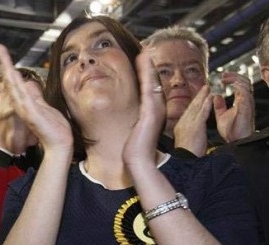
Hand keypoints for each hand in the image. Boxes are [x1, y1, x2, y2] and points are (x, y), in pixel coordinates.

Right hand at [0, 44, 72, 152]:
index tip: (4, 53)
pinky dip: (16, 84)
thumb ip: (37, 98)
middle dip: (5, 63)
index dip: (9, 67)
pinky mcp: (31, 113)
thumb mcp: (45, 108)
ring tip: (2, 55)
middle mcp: (22, 105)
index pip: (15, 81)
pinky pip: (22, 96)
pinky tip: (12, 73)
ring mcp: (25, 109)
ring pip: (13, 85)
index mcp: (26, 102)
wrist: (59, 145)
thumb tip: (30, 86)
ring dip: (8, 69)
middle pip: (10, 80)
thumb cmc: (54, 129)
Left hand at [123, 51, 166, 171]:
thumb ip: (133, 120)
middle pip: (154, 81)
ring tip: (146, 50)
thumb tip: (125, 115)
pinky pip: (149, 87)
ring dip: (149, 65)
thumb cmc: (134, 147)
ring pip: (153, 81)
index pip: (150, 87)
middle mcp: (156, 107)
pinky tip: (143, 60)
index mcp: (152, 110)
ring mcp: (156, 108)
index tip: (141, 58)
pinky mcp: (151, 110)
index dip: (147, 73)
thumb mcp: (133, 129)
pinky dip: (147, 73)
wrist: (138, 160)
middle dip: (150, 65)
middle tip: (147, 48)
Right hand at [173, 85, 211, 156]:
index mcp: (180, 127)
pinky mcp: (196, 126)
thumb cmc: (186, 155)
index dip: (193, 103)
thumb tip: (189, 133)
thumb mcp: (185, 142)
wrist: (185, 160)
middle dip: (198, 96)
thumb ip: (187, 134)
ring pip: (196, 107)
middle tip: (204, 87)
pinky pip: (202, 112)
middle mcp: (183, 123)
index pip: (187, 112)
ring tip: (208, 88)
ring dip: (203, 97)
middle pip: (191, 107)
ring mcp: (189, 123)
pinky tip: (210, 97)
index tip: (198, 97)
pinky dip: (206, 104)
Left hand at [214, 72, 254, 141]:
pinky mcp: (247, 109)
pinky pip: (247, 95)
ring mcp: (247, 104)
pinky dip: (241, 89)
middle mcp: (245, 101)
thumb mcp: (221, 115)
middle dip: (234, 75)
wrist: (234, 141)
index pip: (238, 84)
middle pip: (244, 81)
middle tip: (224, 74)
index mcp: (240, 101)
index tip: (222, 75)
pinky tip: (234, 85)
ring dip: (236, 80)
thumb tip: (215, 96)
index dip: (231, 78)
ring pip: (247, 86)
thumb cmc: (231, 130)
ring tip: (226, 78)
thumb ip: (219, 105)